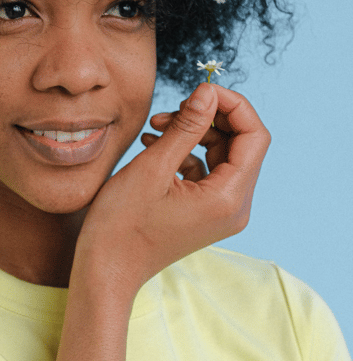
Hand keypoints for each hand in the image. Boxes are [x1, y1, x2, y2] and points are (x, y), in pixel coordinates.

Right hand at [72, 83, 270, 302]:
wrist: (106, 271)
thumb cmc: (122, 225)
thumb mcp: (152, 167)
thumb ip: (186, 127)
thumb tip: (208, 92)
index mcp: (229, 198)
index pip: (254, 136)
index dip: (232, 105)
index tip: (201, 89)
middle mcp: (234, 207)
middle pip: (241, 144)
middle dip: (210, 118)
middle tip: (173, 108)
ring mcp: (221, 212)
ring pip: (222, 155)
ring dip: (194, 133)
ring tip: (156, 127)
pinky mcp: (205, 212)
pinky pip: (206, 171)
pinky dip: (185, 152)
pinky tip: (154, 144)